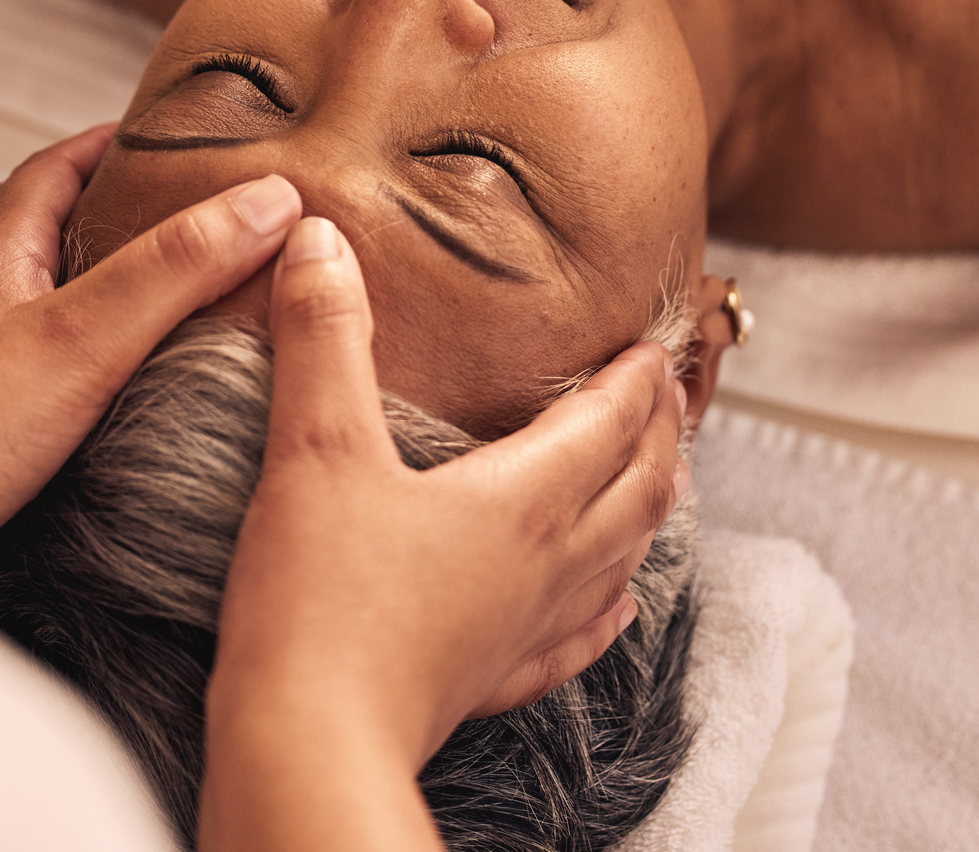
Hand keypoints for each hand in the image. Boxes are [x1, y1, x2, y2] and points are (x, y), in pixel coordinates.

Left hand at [0, 125, 303, 590]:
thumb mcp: (85, 334)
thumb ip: (176, 266)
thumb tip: (264, 201)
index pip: (54, 168)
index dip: (113, 141)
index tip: (174, 131)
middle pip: (43, 226)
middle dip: (111, 209)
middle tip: (181, 210)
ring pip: (46, 303)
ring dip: (104, 290)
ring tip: (174, 299)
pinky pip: (47, 373)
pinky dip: (93, 364)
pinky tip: (132, 394)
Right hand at [200, 216, 687, 851]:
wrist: (310, 740)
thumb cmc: (318, 599)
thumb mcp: (315, 446)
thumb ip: (324, 336)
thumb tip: (319, 237)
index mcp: (521, 499)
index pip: (610, 422)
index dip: (637, 376)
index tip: (652, 338)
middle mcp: (547, 563)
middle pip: (640, 487)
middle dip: (663, 433)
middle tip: (668, 394)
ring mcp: (527, 629)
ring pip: (624, 558)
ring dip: (650, 507)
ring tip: (659, 476)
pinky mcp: (493, 680)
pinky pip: (578, 639)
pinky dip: (610, 607)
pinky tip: (618, 605)